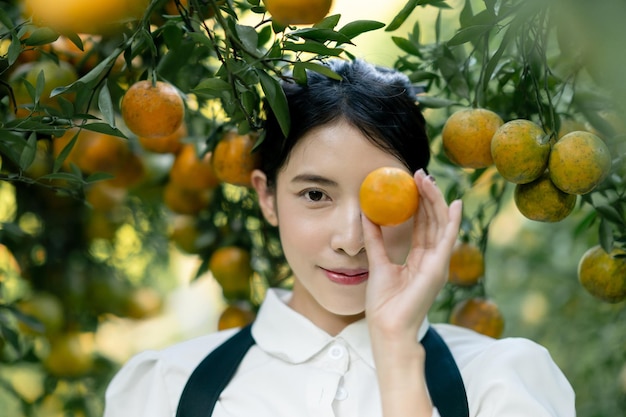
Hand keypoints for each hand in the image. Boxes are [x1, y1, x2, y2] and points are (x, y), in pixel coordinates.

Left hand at [363, 169, 462, 340]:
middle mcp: (432, 260)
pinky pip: (447, 241)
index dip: (419, 204)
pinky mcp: (438, 269)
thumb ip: (375, 240)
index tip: (412, 183)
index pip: (423, 226)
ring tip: (427, 179)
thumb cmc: (383, 304)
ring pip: (440, 225)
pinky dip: (452, 222)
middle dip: (428, 196)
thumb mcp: (378, 263)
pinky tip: (454, 204)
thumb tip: (366, 215)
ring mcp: (437, 264)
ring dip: (436, 201)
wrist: (386, 328)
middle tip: (420, 174)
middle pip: (433, 221)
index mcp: (420, 260)